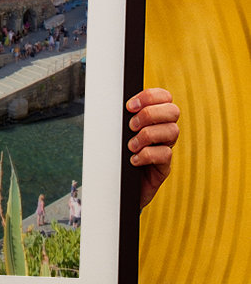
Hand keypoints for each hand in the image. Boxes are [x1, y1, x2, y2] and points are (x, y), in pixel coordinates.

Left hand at [126, 87, 179, 208]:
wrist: (117, 187)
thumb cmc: (117, 156)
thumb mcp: (118, 134)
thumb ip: (121, 118)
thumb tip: (109, 103)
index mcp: (154, 118)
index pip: (164, 97)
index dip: (150, 96)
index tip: (129, 106)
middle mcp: (164, 131)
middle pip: (173, 111)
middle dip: (149, 114)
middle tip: (131, 126)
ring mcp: (166, 148)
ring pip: (172, 131)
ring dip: (147, 135)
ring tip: (131, 146)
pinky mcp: (164, 167)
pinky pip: (165, 154)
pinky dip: (147, 155)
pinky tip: (133, 160)